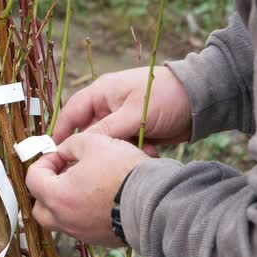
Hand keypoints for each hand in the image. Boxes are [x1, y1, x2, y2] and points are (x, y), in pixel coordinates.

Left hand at [26, 133, 148, 245]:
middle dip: (47, 188)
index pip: (33, 179)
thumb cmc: (122, 171)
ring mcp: (81, 233)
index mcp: (57, 196)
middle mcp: (65, 220)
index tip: (60, 155)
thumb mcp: (93, 142)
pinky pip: (81, 226)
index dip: (44, 162)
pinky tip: (100, 197)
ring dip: (64, 202)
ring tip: (83, 185)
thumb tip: (64, 153)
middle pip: (40, 207)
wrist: (156, 201)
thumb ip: (71, 145)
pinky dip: (83, 212)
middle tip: (63, 173)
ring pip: (60, 219)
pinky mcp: (99, 239)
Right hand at [53, 66, 191, 146]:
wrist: (202, 99)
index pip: (71, 113)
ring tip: (139, 153)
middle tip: (101, 164)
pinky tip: (150, 152)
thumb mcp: (134, 114)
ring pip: (108, 143)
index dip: (60, 133)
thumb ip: (106, 130)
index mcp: (101, 93)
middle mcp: (108, 106)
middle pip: (89, 133)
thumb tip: (79, 147)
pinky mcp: (135, 130)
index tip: (54, 155)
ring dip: (120, 151)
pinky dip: (134, 152)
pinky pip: (124, 147)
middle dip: (99, 148)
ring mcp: (121, 119)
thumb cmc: (166, 96)